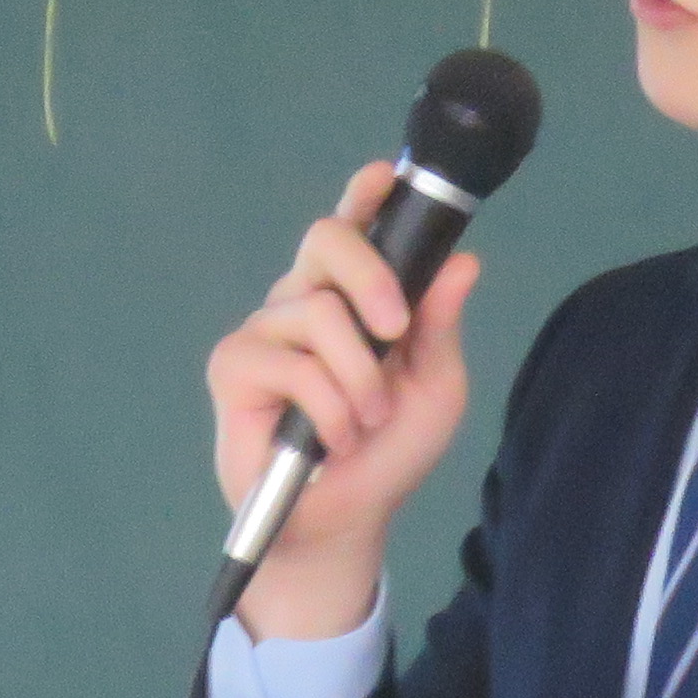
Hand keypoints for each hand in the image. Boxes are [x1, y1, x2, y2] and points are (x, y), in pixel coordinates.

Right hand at [202, 162, 479, 639]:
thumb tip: (463, 263)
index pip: (354, 229)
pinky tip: (331, 440)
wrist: (346, 520)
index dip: (365, 196)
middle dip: (371, 276)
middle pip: (327, 239)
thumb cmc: (388, 451)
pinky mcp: (233, 368)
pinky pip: (289, 362)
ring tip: (366, 422)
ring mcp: (265, 330)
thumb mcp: (434, 389)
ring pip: (318, 311)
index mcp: (352, 295)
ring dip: (358, 377)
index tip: (383, 177)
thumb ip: (440, 326)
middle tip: (396, 331)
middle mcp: (304, 299)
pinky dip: (326, 406)